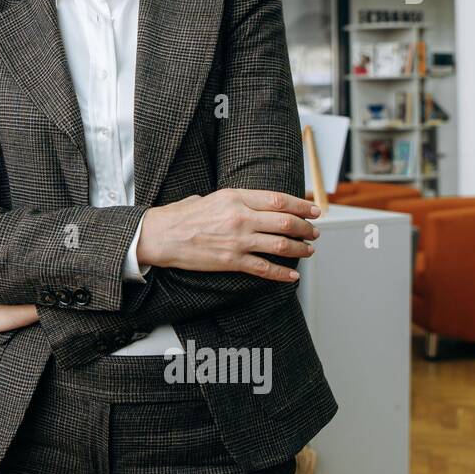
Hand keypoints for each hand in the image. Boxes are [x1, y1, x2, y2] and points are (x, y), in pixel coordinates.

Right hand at [136, 189, 320, 281]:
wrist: (160, 236)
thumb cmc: (180, 216)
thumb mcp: (209, 197)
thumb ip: (233, 200)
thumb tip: (250, 205)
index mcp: (236, 197)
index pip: (280, 200)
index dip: (302, 205)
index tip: (314, 210)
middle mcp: (241, 217)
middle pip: (286, 222)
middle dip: (306, 228)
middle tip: (314, 232)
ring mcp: (238, 240)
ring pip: (281, 245)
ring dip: (300, 249)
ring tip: (308, 251)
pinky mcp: (232, 261)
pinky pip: (264, 268)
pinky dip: (282, 274)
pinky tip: (292, 276)